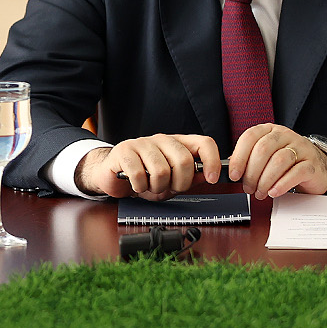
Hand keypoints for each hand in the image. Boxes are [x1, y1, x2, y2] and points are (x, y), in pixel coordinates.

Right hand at [76, 135, 221, 199]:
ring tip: (149, 186)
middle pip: (184, 160)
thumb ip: (191, 178)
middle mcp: (161, 139)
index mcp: (177, 144)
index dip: (212, 161)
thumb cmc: (144, 178)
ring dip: (156, 187)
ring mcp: (142, 142)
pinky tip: (136, 184)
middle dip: (180, 183)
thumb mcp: (172, 182)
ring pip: (161, 171)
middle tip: (169, 188)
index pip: (204, 143)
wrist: (113, 175)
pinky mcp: (124, 150)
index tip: (213, 179)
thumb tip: (209, 175)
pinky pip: (139, 174)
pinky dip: (139, 186)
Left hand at [229, 124, 326, 198]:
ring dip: (266, 180)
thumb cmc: (287, 162)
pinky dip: (282, 184)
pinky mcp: (312, 163)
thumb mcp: (266, 156)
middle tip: (248, 188)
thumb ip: (249, 159)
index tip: (233, 174)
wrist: (316, 167)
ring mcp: (301, 148)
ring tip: (260, 192)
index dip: (239, 157)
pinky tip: (274, 192)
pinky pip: (296, 172)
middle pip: (263, 149)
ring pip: (279, 160)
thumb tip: (231, 168)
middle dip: (252, 172)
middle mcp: (285, 135)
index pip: (250, 137)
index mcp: (270, 130)